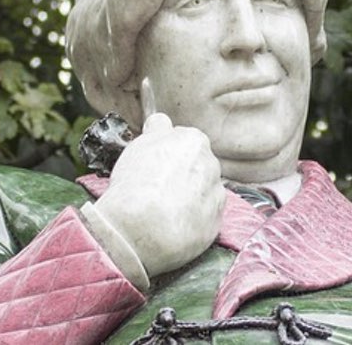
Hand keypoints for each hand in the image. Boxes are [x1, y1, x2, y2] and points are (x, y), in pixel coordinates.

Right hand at [92, 107, 224, 277]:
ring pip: (203, 192)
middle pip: (196, 166)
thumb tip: (161, 122)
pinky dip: (192, 220)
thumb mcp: (139, 145)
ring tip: (163, 210)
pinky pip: (205, 217)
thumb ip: (156, 131)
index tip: (156, 165)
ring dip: (190, 198)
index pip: (184, 140)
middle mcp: (211, 164)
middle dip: (182, 175)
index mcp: (194, 140)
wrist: (140, 228)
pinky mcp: (216, 222)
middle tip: (158, 189)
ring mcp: (216, 194)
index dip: (168, 153)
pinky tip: (173, 225)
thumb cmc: (135, 184)